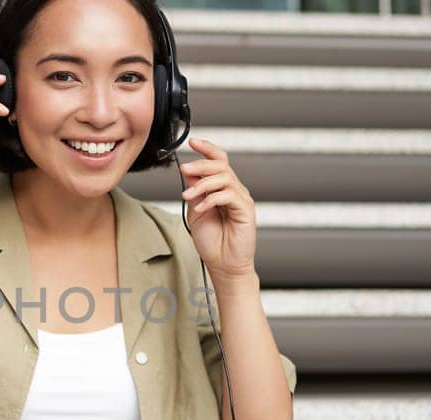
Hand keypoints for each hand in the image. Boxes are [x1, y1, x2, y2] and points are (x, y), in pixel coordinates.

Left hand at [180, 137, 259, 280]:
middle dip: (201, 164)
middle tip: (185, 169)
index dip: (207, 149)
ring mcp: (241, 199)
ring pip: (224, 178)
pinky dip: (211, 199)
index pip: (219, 161)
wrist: (223, 264)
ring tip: (188, 197)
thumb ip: (194, 190)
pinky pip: (228, 195)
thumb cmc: (212, 241)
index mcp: (223, 189)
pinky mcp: (245, 210)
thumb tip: (189, 170)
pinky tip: (200, 208)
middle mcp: (235, 190)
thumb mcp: (196, 210)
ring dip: (202, 185)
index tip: (192, 142)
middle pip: (221, 165)